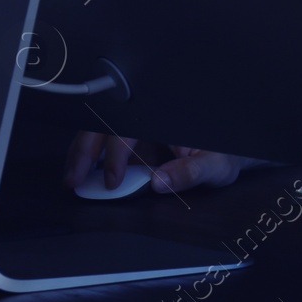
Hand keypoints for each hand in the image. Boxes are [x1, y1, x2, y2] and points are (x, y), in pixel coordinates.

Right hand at [64, 131, 248, 193]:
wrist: (229, 153)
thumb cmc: (224, 155)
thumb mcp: (215, 166)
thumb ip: (190, 173)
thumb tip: (158, 183)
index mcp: (166, 118)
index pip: (131, 129)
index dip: (117, 154)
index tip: (113, 181)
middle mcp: (149, 118)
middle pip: (107, 124)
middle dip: (86, 150)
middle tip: (74, 179)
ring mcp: (139, 127)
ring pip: (100, 130)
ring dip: (81, 152)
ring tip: (72, 179)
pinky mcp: (133, 139)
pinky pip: (105, 141)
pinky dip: (88, 155)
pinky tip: (80, 173)